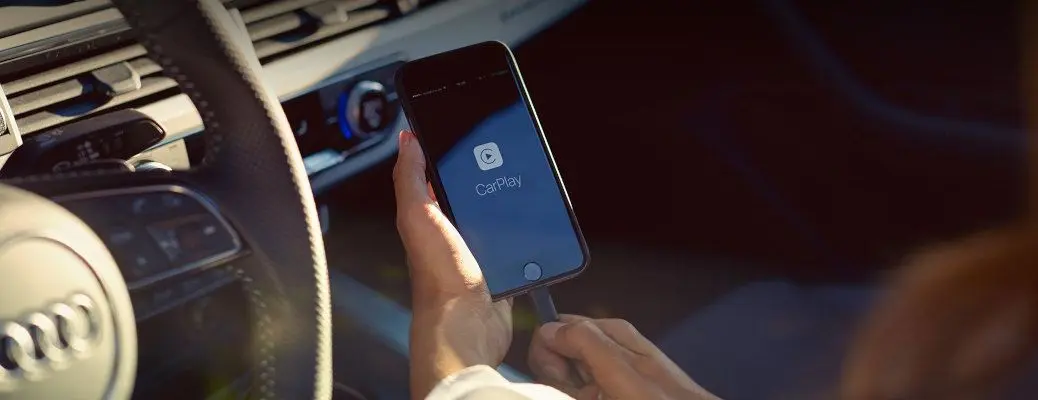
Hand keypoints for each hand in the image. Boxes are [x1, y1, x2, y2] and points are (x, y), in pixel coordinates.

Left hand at [393, 130, 513, 398]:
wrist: (468, 324)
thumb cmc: (439, 277)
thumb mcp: (418, 217)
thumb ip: (409, 178)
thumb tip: (406, 140)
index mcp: (426, 218)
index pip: (432, 175)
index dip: (444, 153)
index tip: (462, 130)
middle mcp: (448, 234)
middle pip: (467, 194)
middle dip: (484, 176)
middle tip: (502, 153)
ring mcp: (475, 252)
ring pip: (492, 216)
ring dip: (506, 204)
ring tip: (519, 181)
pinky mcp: (499, 269)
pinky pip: (513, 242)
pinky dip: (522, 232)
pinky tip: (530, 220)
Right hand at [529, 314, 720, 399]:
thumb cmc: (661, 399)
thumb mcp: (622, 369)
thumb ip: (585, 342)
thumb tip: (547, 328)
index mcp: (608, 331)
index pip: (553, 327)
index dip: (549, 353)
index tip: (563, 377)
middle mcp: (606, 345)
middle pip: (557, 353)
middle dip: (561, 377)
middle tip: (585, 395)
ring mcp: (608, 369)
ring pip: (567, 377)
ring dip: (572, 392)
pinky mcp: (609, 388)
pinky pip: (581, 391)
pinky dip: (583, 398)